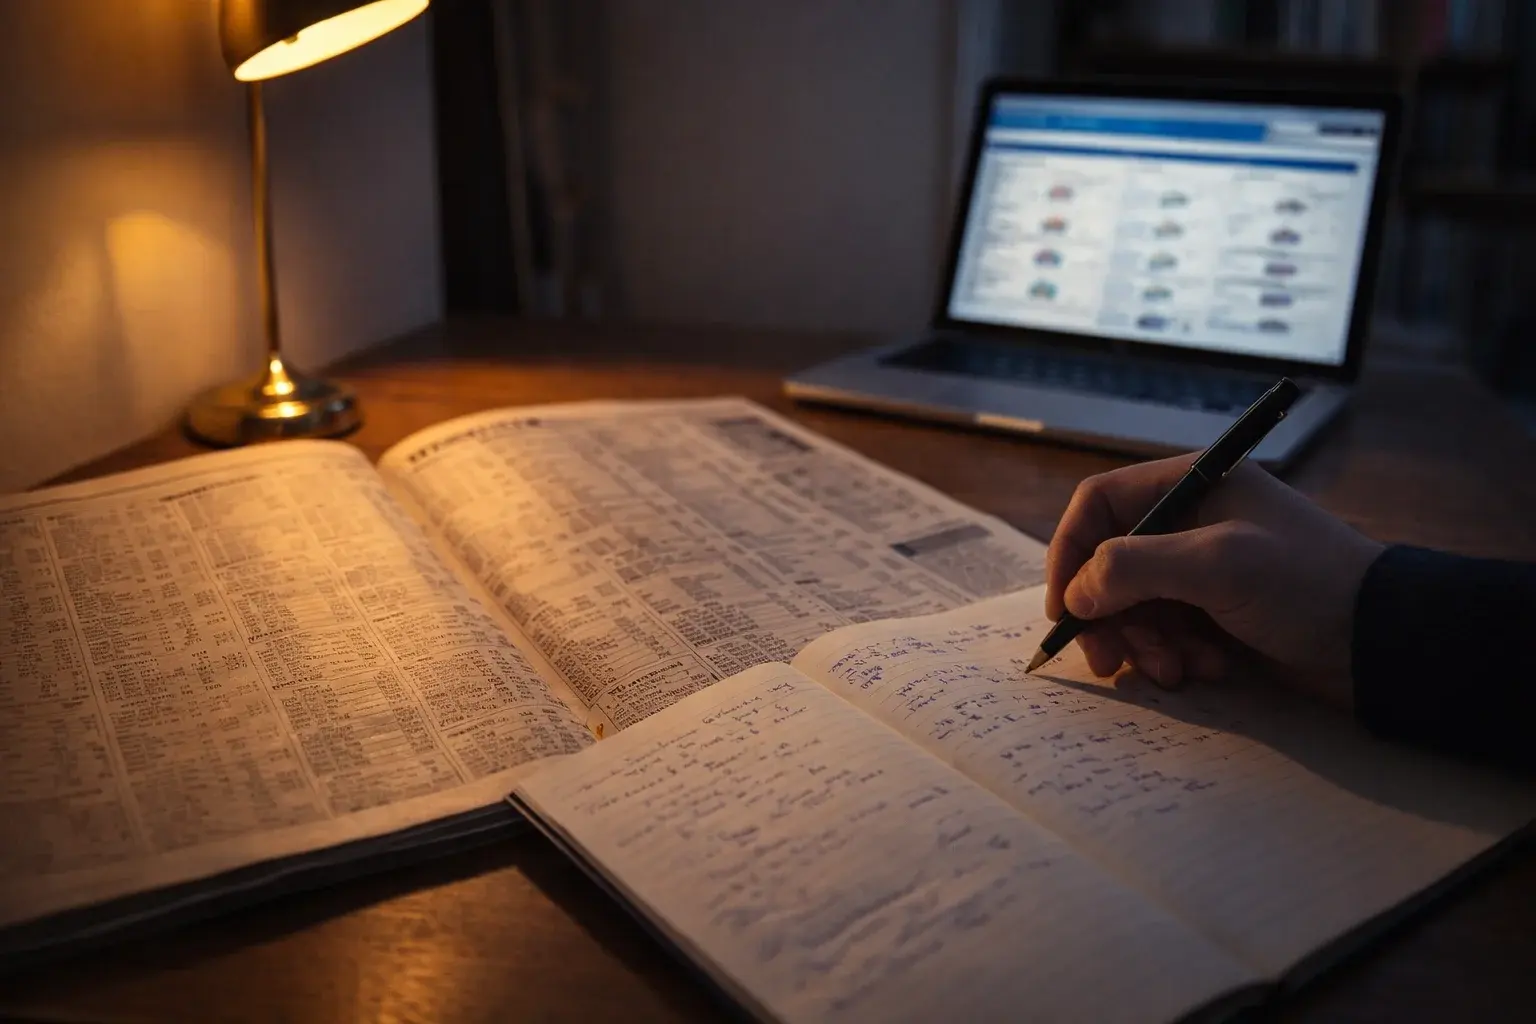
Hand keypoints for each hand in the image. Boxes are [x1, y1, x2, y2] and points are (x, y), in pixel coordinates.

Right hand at [1044, 453, 1384, 707]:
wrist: (1383, 642)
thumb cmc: (1305, 585)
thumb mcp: (1217, 564)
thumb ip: (1134, 566)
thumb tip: (1076, 595)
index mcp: (1192, 486)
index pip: (1099, 505)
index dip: (1070, 554)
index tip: (1064, 609)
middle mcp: (1192, 521)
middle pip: (1109, 563)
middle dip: (1106, 615)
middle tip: (1109, 661)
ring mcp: (1204, 570)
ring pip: (1133, 605)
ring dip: (1144, 643)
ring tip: (1176, 671)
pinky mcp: (1218, 614)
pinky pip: (1167, 633)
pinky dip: (1175, 656)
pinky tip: (1208, 670)